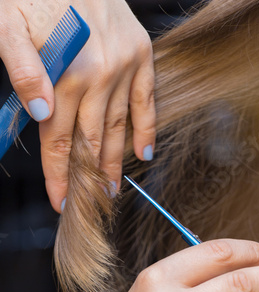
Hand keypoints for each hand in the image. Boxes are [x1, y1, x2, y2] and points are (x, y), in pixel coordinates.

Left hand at [0, 0, 155, 211]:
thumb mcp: (8, 23)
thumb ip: (23, 70)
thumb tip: (41, 114)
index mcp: (66, 73)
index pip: (59, 139)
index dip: (59, 175)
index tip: (62, 201)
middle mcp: (100, 75)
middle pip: (90, 141)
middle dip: (88, 178)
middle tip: (91, 205)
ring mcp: (125, 66)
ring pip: (118, 127)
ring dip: (115, 163)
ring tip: (113, 190)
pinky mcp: (141, 55)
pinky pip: (147, 100)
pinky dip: (147, 128)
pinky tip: (144, 153)